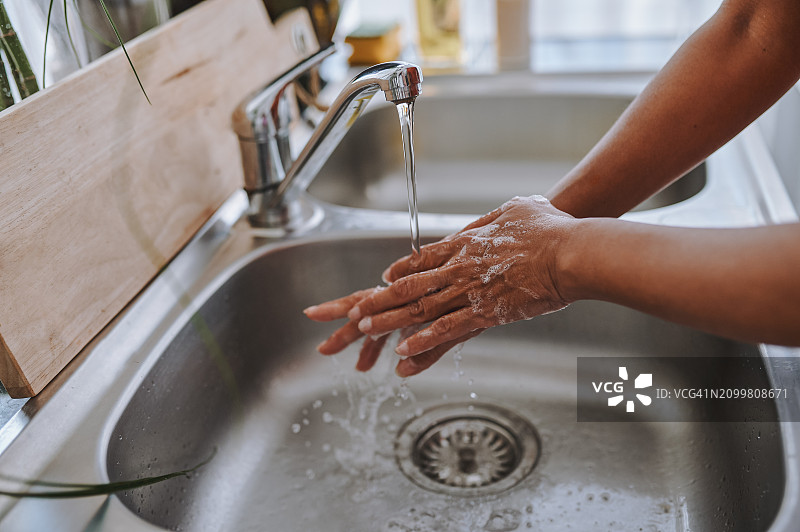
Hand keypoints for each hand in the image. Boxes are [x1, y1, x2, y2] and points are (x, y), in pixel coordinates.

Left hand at [306, 195, 574, 375]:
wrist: (569, 252)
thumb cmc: (551, 228)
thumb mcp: (519, 208)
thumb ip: (500, 216)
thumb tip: (499, 213)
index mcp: (467, 242)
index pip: (424, 258)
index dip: (401, 270)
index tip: (384, 277)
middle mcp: (460, 267)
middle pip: (411, 285)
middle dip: (380, 298)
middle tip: (355, 310)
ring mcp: (470, 291)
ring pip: (419, 308)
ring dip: (390, 320)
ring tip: (366, 331)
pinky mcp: (486, 313)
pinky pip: (447, 330)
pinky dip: (424, 341)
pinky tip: (404, 352)